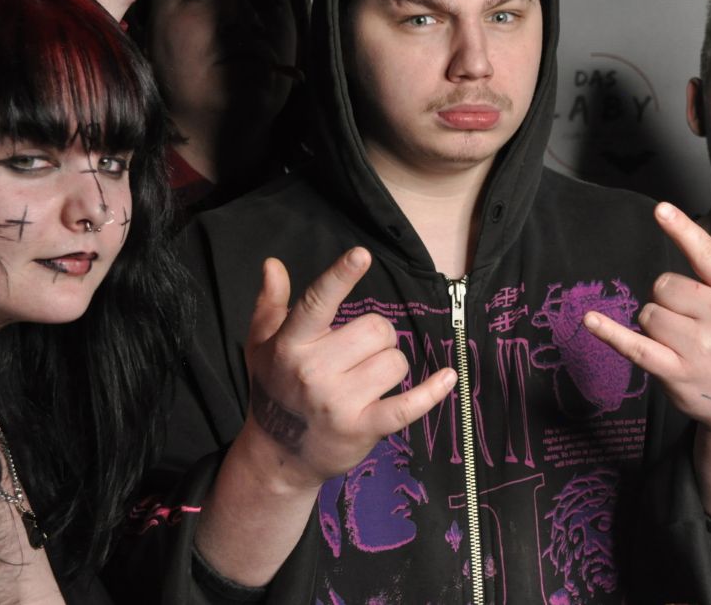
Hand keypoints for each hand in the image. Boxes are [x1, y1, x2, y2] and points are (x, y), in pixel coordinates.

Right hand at [242, 249, 456, 492]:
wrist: (277, 455)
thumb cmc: (275, 389)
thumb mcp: (262, 346)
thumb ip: (270, 303)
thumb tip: (273, 264)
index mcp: (290, 344)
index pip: (317, 303)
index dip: (340, 277)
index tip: (361, 255)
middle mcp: (313, 371)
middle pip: (375, 329)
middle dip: (378, 336)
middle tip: (361, 352)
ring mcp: (339, 402)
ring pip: (395, 361)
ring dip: (390, 365)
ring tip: (367, 379)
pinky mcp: (363, 428)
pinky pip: (407, 405)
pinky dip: (431, 392)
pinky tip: (447, 377)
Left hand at [584, 203, 710, 470]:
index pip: (708, 256)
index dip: (683, 231)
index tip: (661, 210)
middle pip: (666, 284)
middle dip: (666, 296)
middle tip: (685, 315)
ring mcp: (698, 348)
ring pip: (649, 313)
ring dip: (654, 321)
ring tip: (677, 338)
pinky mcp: (675, 373)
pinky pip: (635, 346)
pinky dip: (610, 334)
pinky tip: (591, 320)